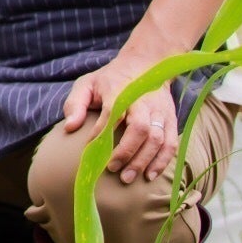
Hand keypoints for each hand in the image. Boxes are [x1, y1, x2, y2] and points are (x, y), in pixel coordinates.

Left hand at [62, 57, 179, 185]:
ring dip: (144, 161)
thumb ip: (76, 104)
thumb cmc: (110, 79)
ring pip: (158, 139)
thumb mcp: (87, 84)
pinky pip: (171, 143)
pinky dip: (162, 161)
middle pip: (140, 129)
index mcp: (120, 91)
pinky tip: (150, 175)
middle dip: (127, 152)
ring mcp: (160, 112)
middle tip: (112, 169)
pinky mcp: (171, 120)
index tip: (91, 149)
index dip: (102, 132)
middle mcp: (143, 102)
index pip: (112, 113)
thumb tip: (69, 128)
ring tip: (128, 178)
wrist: (146, 65)